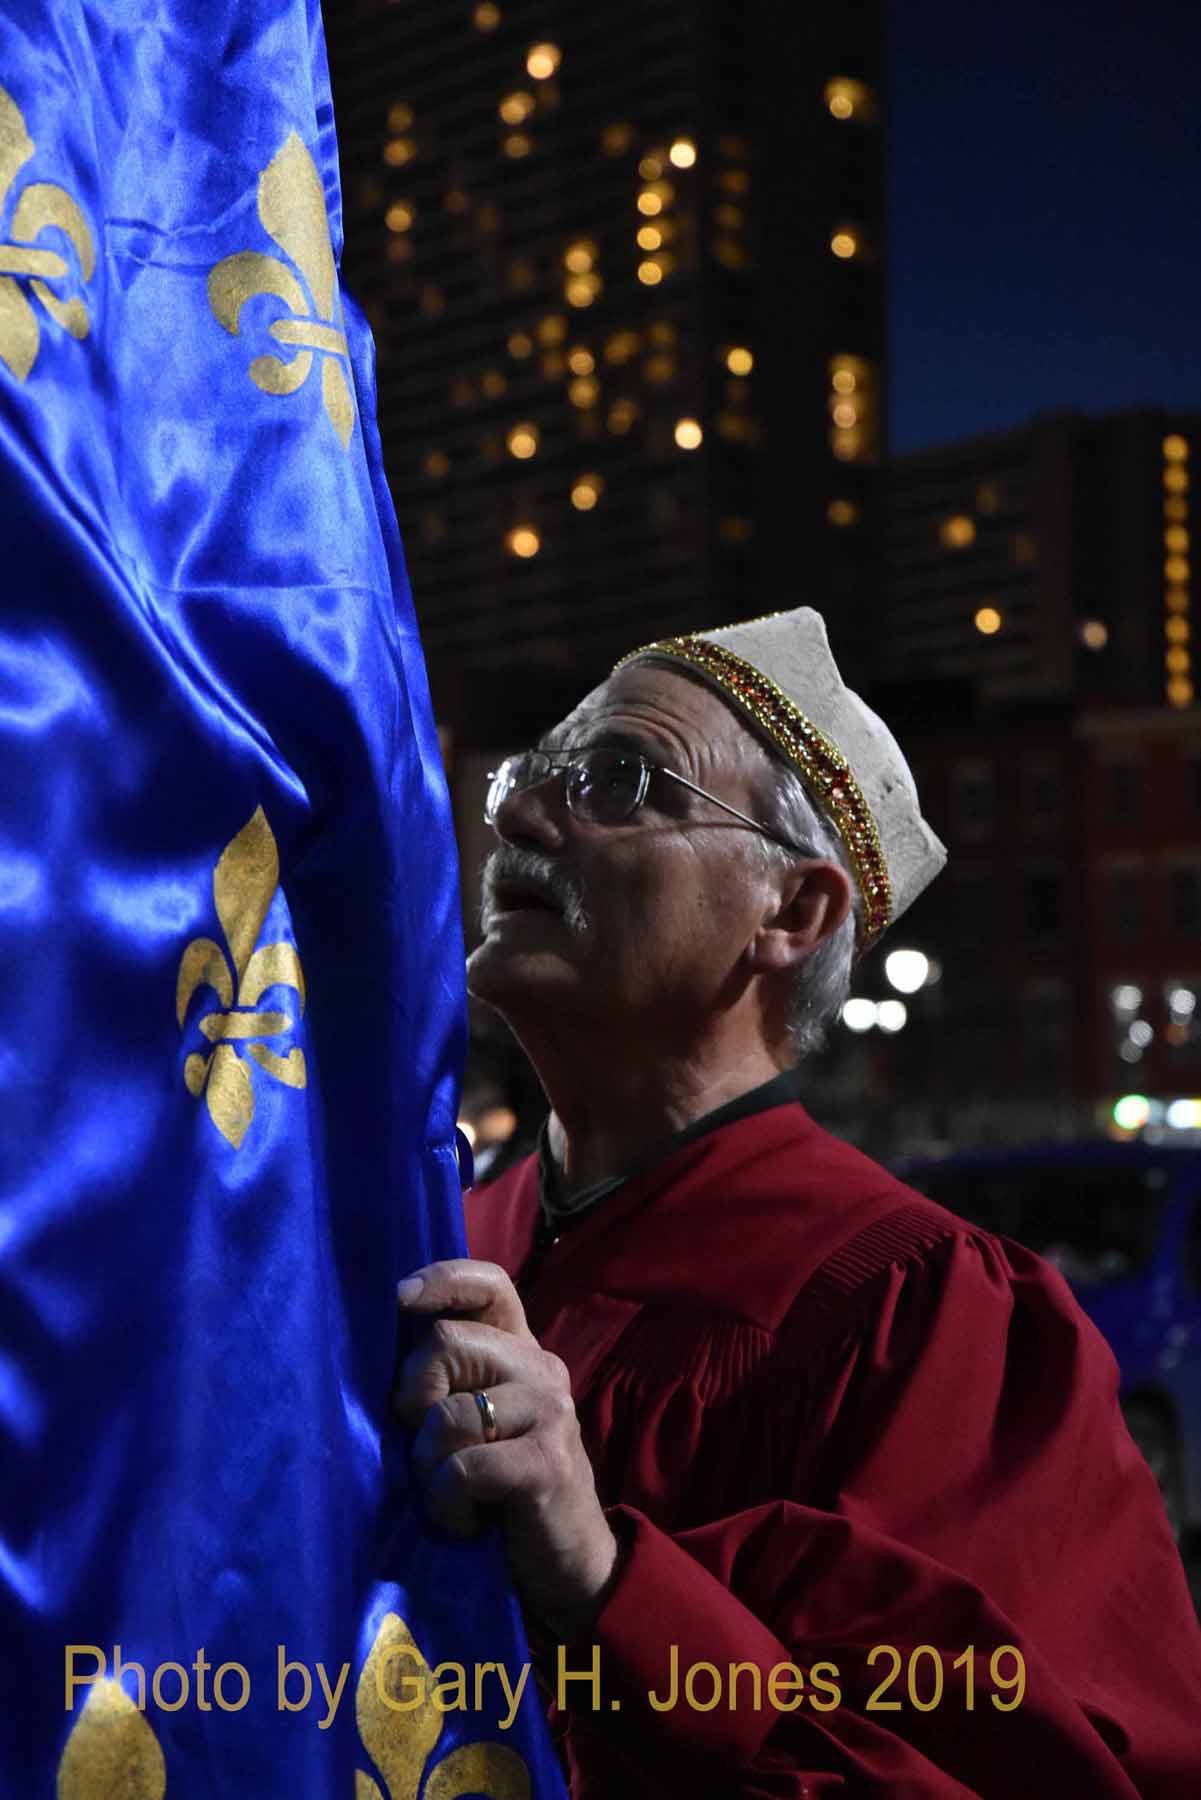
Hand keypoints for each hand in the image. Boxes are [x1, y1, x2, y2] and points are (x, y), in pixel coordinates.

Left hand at [394, 1258, 619, 1638]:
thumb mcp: (474, 1423)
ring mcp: (549, 1412)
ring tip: (451, 1494)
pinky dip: (446, 1504)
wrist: (570, 1566)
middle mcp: (541, 1368)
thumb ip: (448, 1379)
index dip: (442, 1280)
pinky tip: (464, 1521)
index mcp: (520, 1351)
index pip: (489, 1283)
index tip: (400, 1299)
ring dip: (428, 1465)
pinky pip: (462, 1468)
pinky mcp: (547, 1463)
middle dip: (412, 1398)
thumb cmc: (502, 1492)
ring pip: (446, 1413)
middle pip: (444, 1341)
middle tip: (427, 1446)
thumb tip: (379, 1343)